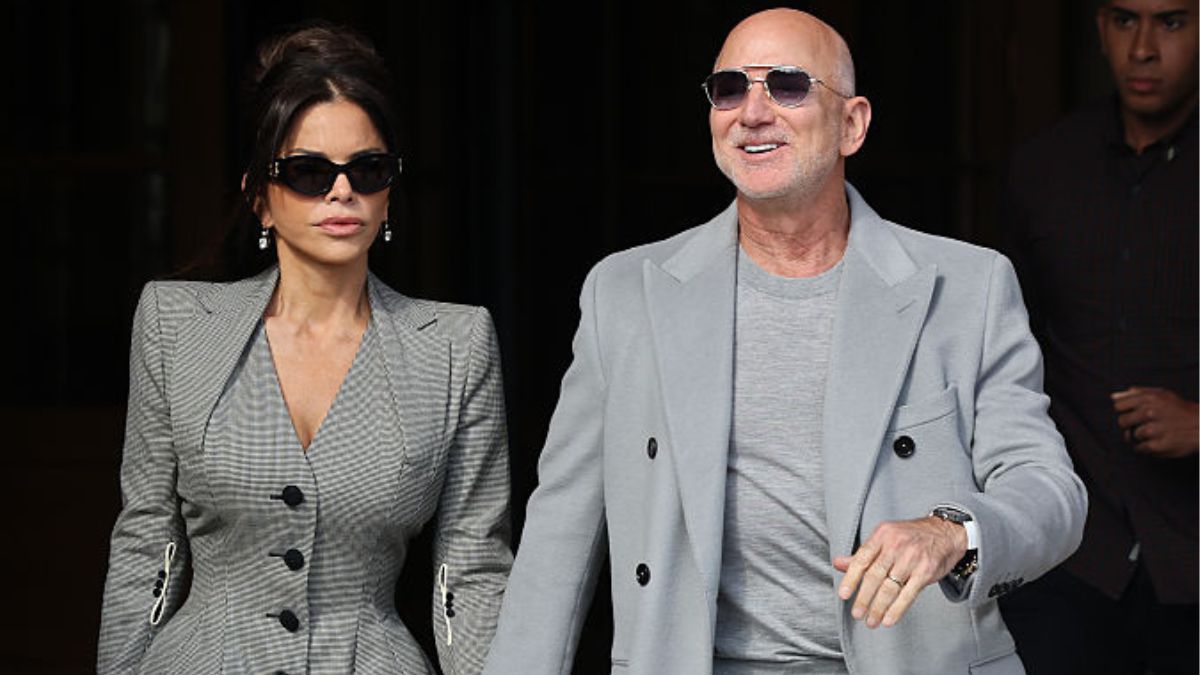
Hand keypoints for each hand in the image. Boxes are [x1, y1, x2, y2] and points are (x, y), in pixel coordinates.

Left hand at [832, 516, 965, 627]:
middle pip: (874, 576)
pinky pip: (908, 594)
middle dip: (864, 598)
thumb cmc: (911, 537)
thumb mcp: (885, 538)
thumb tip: (838, 563)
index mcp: (882, 535)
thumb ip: (863, 554)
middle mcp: (896, 545)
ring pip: (890, 587)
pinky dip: (897, 609)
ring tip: (871, 621)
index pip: (861, 559)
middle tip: (857, 613)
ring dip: (879, 607)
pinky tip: (888, 619)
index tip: (843, 595)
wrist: (945, 532)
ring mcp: (912, 558)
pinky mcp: (926, 571)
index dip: (851, 578)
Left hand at [1111, 387, 1198, 458]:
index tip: (1133, 413)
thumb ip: (1136, 393)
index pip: (1118, 406)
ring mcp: (1154, 430)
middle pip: (1122, 421)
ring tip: (1154, 433)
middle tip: (1143, 424)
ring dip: (1139, 436)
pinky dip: (1145, 447)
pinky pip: (1139, 448)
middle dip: (1130, 424)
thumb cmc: (1180, 409)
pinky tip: (1156, 441)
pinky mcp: (1158, 446)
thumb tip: (1113, 396)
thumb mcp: (1161, 394)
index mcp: (1149, 399)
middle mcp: (1150, 413)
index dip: (1125, 410)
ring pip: (1131, 436)